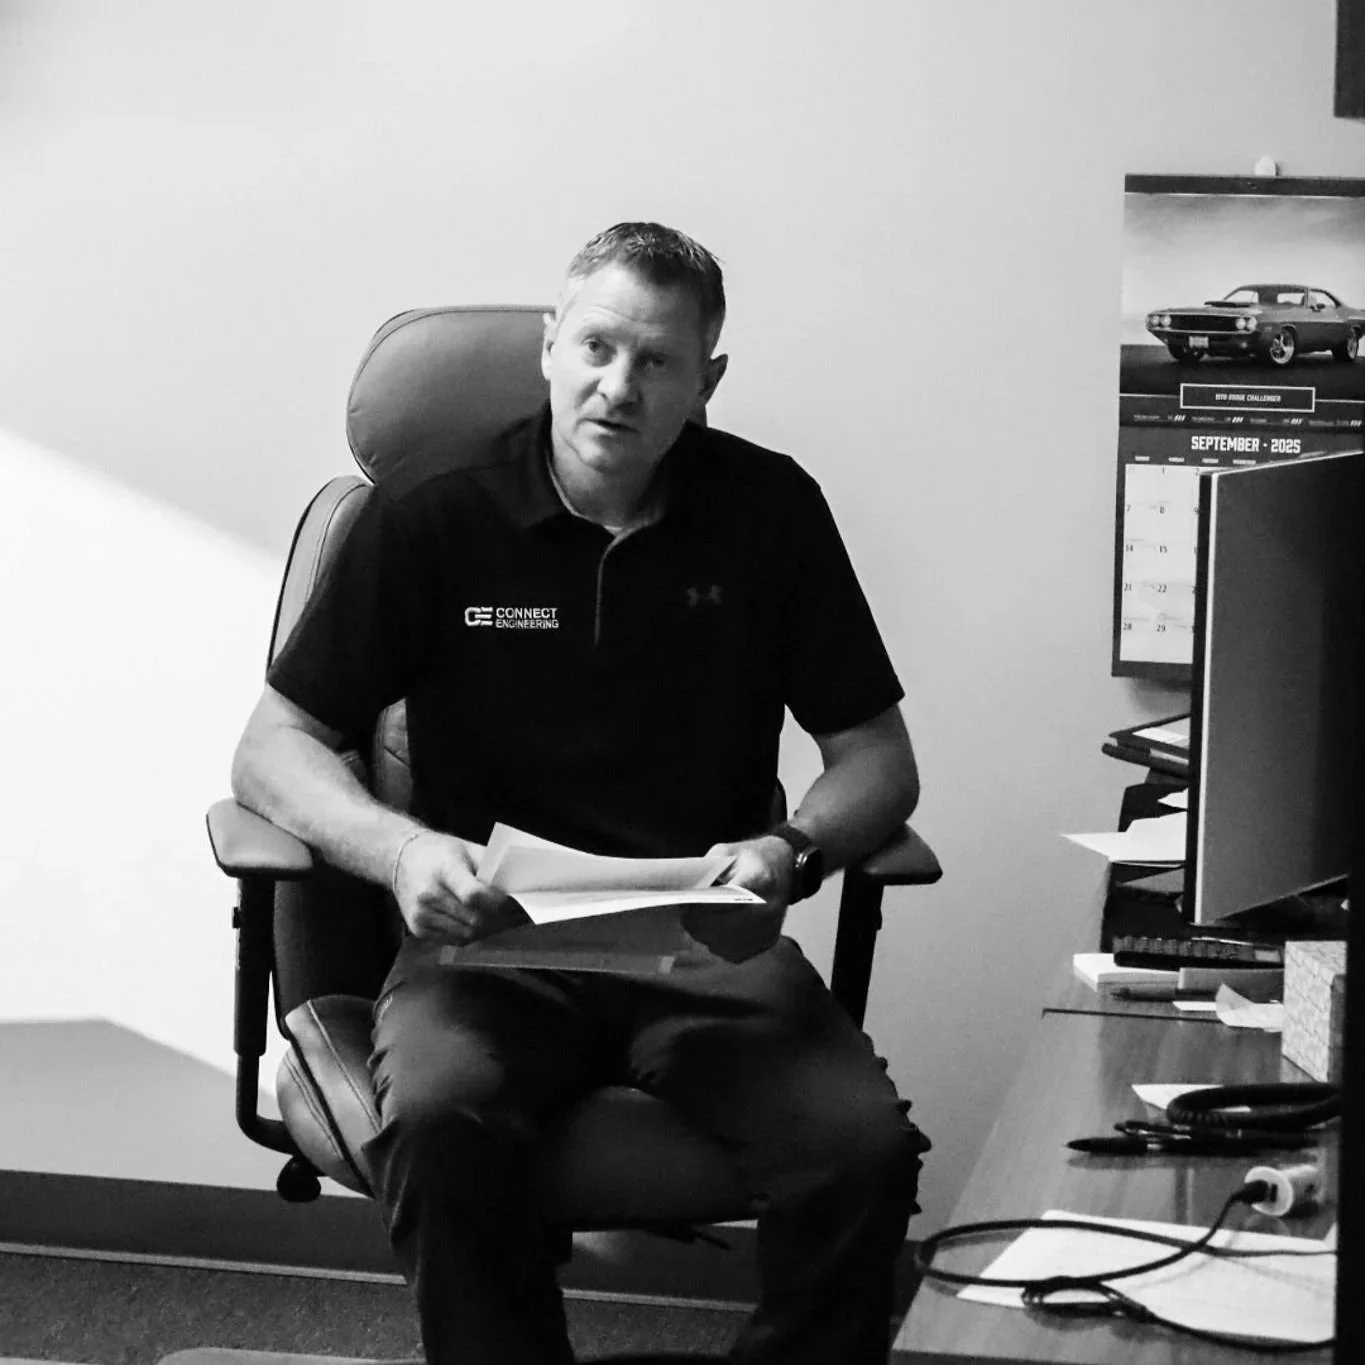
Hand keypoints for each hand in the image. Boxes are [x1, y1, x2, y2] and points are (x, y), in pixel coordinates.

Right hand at [390, 830, 522, 943]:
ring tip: (498, 918)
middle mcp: (429, 896)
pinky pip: (455, 941)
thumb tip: (518, 887)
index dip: (496, 902)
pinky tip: (477, 922)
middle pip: (474, 920)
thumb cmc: (440, 852)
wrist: (402, 859)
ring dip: (487, 929)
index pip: (473, 895)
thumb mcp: (467, 849)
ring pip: (467, 935)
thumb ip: (491, 868)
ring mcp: (421, 916)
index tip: (510, 900)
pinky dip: (471, 935)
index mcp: (443, 870)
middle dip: (498, 919)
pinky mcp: (418, 930)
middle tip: (513, 914)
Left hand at [681, 836, 792, 962]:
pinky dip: (718, 942)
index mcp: (759, 879)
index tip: (685, 901)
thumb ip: (706, 871)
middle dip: (696, 921)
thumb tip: (685, 895)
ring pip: (722, 944)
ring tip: (700, 918)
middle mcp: (768, 908)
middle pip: (720, 927)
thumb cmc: (750, 858)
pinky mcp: (766, 942)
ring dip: (705, 934)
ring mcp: (769, 928)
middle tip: (686, 911)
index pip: (723, 902)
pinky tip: (717, 927)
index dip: (699, 905)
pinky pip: (731, 953)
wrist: (783, 868)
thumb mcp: (726, 853)